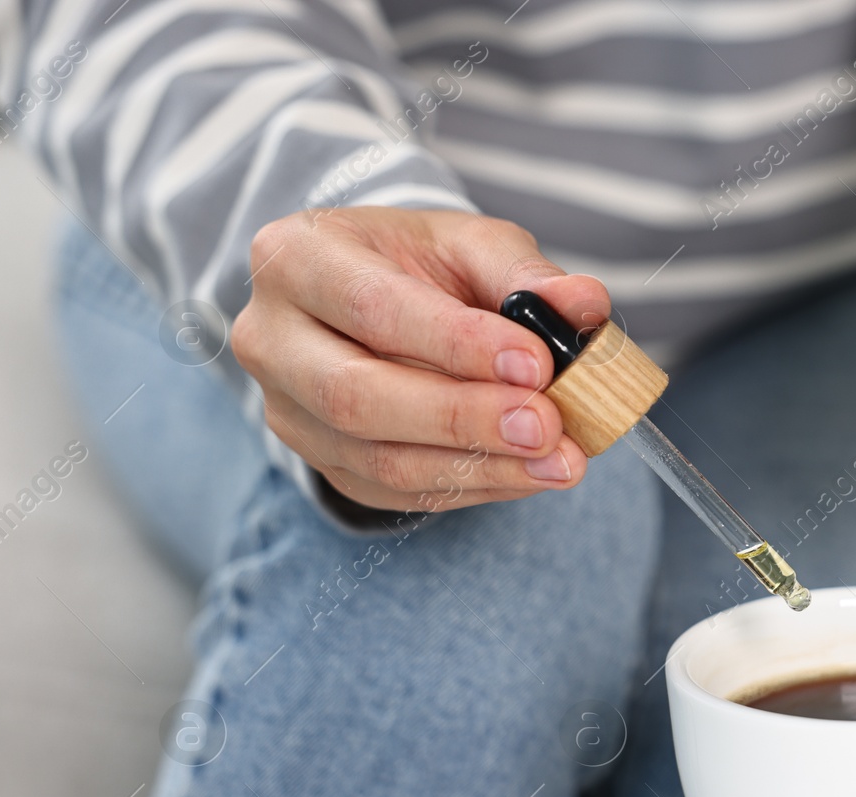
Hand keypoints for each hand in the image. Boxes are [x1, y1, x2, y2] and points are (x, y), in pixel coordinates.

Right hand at [233, 207, 605, 511]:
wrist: (375, 301)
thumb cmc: (419, 265)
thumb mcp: (470, 246)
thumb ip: (526, 274)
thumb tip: (584, 303)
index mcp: (295, 258)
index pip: (373, 308)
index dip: (457, 343)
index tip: (537, 362)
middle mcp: (271, 339)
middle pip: (357, 395)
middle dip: (463, 417)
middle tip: (548, 424)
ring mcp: (288, 411)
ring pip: (377, 458)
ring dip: (479, 466)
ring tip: (559, 460)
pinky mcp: (323, 463)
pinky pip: (397, 491)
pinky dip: (474, 486)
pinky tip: (532, 473)